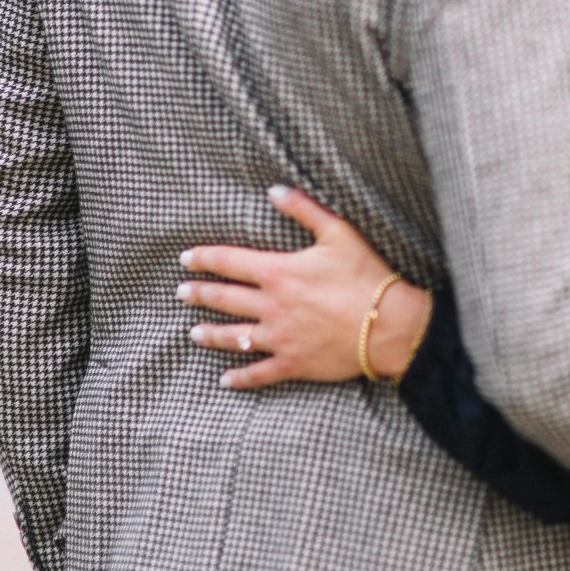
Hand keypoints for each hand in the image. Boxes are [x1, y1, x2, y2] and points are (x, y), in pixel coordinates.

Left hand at [177, 186, 431, 388]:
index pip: (229, 262)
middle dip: (199, 294)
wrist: (388, 326)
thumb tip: (275, 190)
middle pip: (223, 299)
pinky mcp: (293, 363)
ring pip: (233, 337)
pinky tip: (225, 380)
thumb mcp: (339, 232)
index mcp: (278, 273)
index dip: (204, 258)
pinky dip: (240, 377)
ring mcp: (279, 338)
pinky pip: (259, 373)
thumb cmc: (365, 276)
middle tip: (181, 293)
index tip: (186, 259)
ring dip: (210, 333)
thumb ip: (304, 209)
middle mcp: (271, 306)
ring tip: (194, 332)